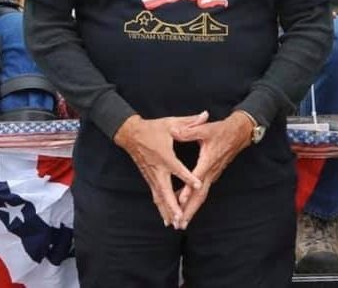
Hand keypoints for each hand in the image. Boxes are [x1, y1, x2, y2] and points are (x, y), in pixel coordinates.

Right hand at [113, 112, 207, 227]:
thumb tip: (206, 115)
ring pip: (159, 197)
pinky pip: (155, 195)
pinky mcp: (149, 178)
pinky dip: (161, 208)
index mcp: (165, 154)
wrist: (131, 134)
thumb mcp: (171, 122)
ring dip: (167, 211)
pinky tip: (166, 219)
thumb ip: (190, 121)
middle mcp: (158, 168)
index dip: (188, 176)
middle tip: (180, 217)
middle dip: (172, 205)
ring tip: (174, 224)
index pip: (177, 168)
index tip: (197, 185)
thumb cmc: (153, 128)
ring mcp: (152, 175)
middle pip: (165, 190)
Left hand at [173, 111, 252, 226]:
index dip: (188, 189)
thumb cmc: (221, 131)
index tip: (180, 201)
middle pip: (200, 196)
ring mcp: (212, 175)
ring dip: (191, 210)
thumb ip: (189, 131)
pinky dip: (193, 201)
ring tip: (180, 223)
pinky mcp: (212, 175)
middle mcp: (211, 172)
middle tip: (179, 224)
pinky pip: (202, 192)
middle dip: (190, 211)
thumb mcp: (205, 128)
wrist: (238, 134)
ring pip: (201, 196)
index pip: (197, 178)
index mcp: (208, 160)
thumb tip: (174, 131)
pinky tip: (183, 206)